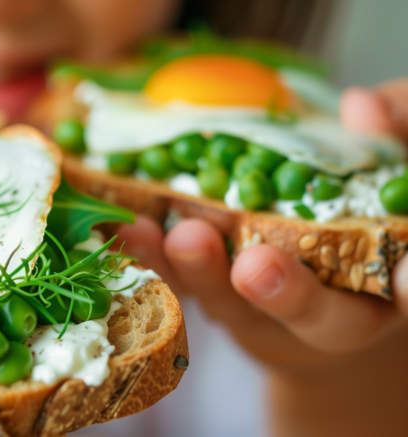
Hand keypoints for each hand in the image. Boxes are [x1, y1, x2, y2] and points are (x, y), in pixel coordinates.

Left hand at [111, 81, 407, 435]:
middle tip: (255, 267)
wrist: (313, 276)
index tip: (407, 277)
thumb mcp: (389, 171)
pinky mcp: (208, 305)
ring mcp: (265, 318)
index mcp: (388, 285)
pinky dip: (148, 258)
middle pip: (317, 317)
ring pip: (233, 306)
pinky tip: (123, 228)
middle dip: (286, 293)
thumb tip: (364, 105)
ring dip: (197, 271)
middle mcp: (334, 315)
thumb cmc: (359, 212)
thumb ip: (389, 142)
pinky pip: (177, 287)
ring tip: (174, 234)